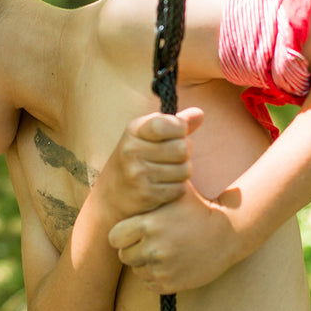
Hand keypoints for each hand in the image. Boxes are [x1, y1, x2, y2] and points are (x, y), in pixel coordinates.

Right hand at [98, 106, 203, 222]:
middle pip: (182, 148)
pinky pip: (179, 189)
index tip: (176, 134)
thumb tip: (200, 114)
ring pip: (185, 170)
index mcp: (134, 131)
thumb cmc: (136, 159)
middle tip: (173, 157)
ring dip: (182, 173)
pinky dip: (177, 189)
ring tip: (169, 172)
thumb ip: (175, 123)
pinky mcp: (146, 194)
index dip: (180, 129)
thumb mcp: (148, 136)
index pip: (167, 124)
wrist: (110, 196)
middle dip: (184, 154)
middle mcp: (133, 150)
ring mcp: (138, 173)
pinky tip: (164, 186)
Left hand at [108, 182, 237, 293]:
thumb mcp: (176, 192)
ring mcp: (162, 268)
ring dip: (145, 263)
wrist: (228, 233)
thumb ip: (153, 185)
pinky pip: (149, 284)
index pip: (115, 237)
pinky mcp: (170, 283)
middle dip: (133, 249)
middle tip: (150, 242)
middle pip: (124, 255)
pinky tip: (170, 264)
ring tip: (163, 251)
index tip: (134, 231)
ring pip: (136, 270)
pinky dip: (156, 276)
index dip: (122, 234)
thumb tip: (138, 165)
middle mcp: (153, 248)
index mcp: (149, 224)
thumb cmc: (198, 208)